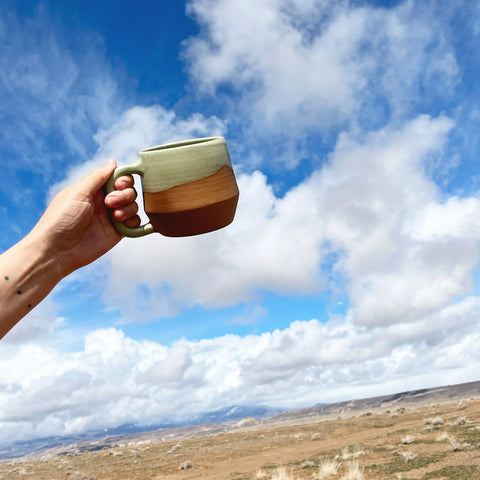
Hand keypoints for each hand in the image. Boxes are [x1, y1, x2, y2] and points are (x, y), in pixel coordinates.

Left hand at [30, 159, 139, 277]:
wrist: (57, 251)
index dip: (123, 178)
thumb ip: (97, 177)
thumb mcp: (78, 193)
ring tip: (115, 216)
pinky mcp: (117, 232)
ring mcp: (112, 217)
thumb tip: (113, 161)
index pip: (117, 177)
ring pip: (133, 205)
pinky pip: (135, 222)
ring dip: (129, 208)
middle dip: (125, 194)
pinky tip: (123, 224)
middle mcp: (104, 201)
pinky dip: (134, 221)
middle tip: (110, 202)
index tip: (118, 184)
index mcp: (93, 189)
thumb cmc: (61, 219)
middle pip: (128, 190)